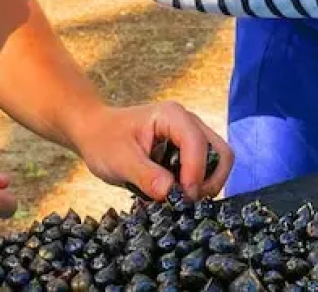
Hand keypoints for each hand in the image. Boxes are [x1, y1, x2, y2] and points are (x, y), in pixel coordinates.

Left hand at [71, 102, 233, 201]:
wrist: (96, 133)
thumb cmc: (105, 141)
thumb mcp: (120, 160)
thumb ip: (146, 175)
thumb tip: (171, 194)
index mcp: (172, 116)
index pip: (198, 144)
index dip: (195, 174)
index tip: (182, 198)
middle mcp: (189, 122)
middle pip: (221, 152)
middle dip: (210, 181)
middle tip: (187, 202)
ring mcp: (192, 135)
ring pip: (219, 161)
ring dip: (206, 184)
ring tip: (181, 199)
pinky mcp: (189, 150)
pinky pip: (208, 168)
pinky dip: (199, 184)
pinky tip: (177, 194)